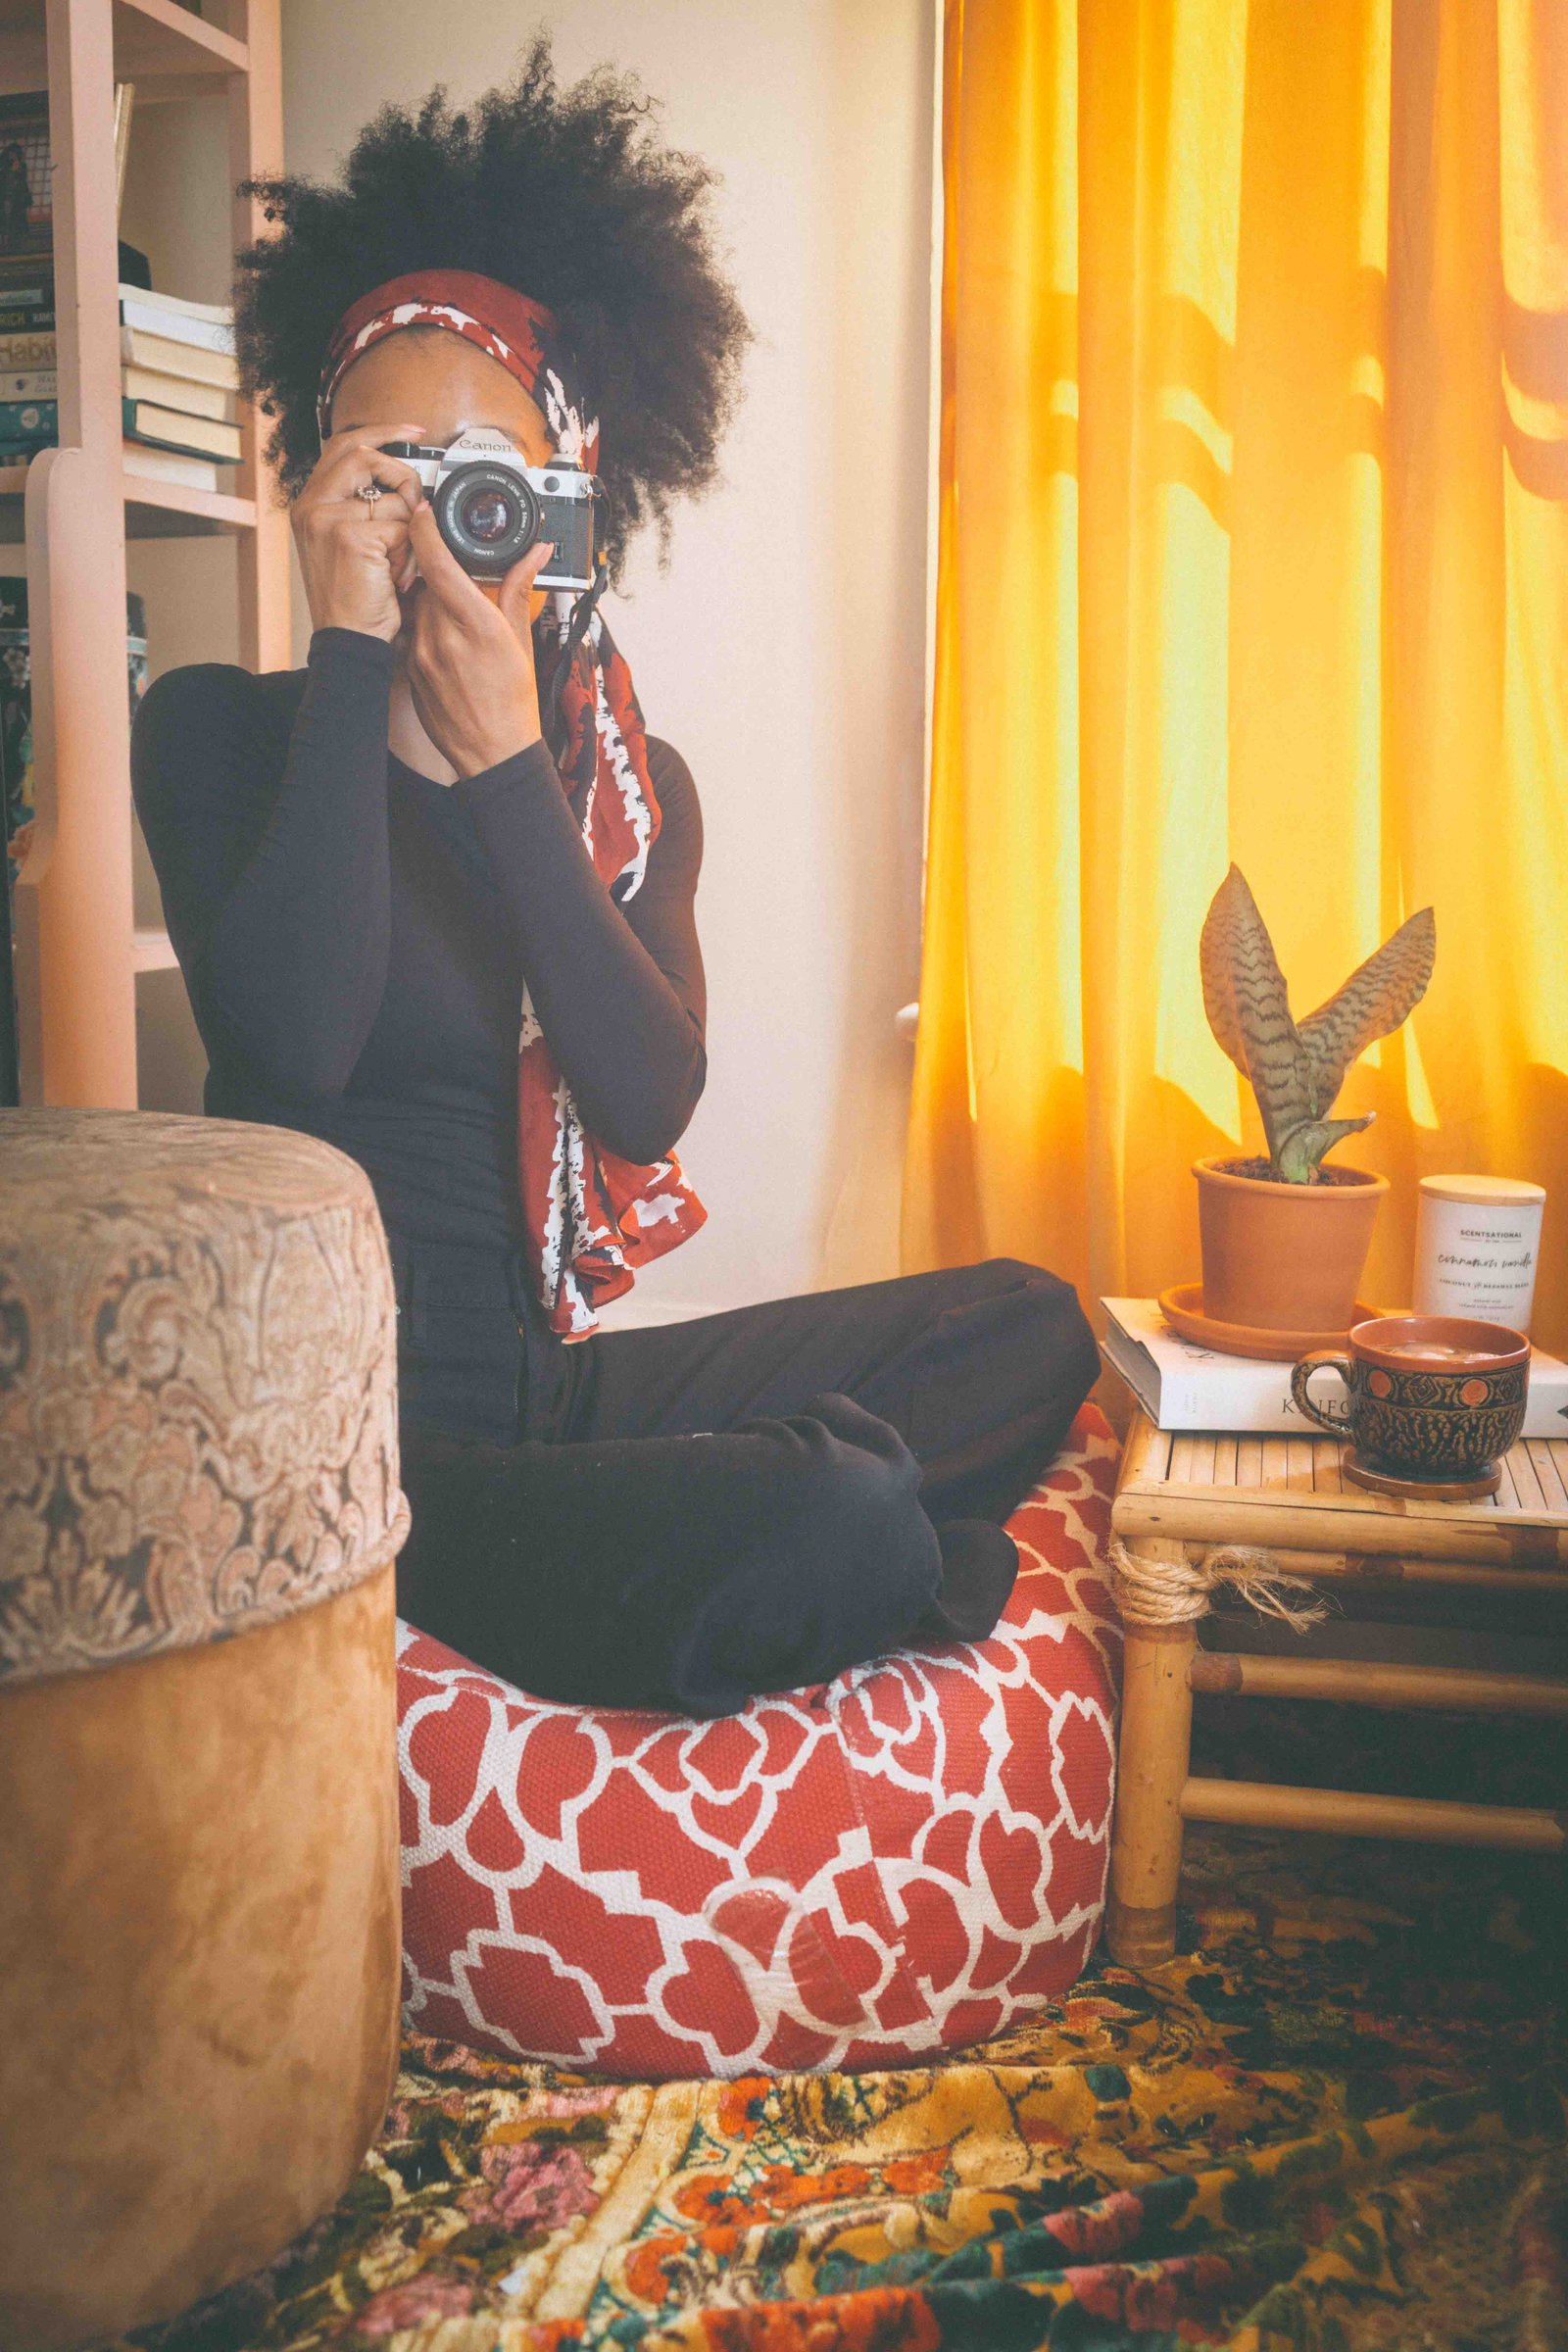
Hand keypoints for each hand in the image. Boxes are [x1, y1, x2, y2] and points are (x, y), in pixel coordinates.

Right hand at [292, 423, 426, 642]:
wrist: (347, 642)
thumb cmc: (355, 601)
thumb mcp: (351, 545)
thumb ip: (364, 508)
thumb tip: (406, 483)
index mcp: (310, 503)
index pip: (344, 446)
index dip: (381, 433)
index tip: (413, 433)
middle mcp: (311, 505)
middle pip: (365, 454)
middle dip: (403, 473)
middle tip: (417, 497)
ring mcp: (326, 517)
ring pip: (393, 498)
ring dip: (409, 532)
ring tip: (397, 562)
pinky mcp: (349, 535)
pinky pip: (402, 527)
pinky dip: (409, 555)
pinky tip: (395, 577)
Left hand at [401, 501, 553, 776]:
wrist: (491, 753)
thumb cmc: (512, 702)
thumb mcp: (520, 641)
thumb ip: (518, 589)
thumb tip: (535, 552)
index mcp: (475, 624)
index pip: (438, 562)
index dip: (426, 528)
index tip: (424, 509)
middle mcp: (442, 635)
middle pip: (426, 578)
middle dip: (439, 568)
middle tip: (459, 572)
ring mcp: (420, 653)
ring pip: (418, 603)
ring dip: (434, 598)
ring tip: (459, 617)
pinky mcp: (408, 667)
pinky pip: (413, 630)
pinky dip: (427, 625)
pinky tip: (448, 642)